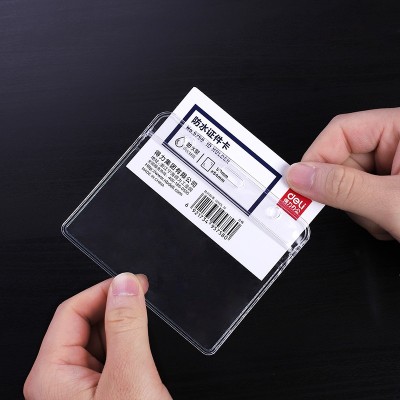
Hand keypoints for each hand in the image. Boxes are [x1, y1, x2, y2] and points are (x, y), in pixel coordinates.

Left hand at [24, 273, 171, 399]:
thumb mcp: (130, 378)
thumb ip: (126, 325)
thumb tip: (125, 284)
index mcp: (52, 375)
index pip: (72, 311)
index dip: (104, 291)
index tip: (132, 283)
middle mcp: (60, 382)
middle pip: (84, 323)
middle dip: (115, 309)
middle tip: (143, 300)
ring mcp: (80, 390)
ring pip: (100, 339)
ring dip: (124, 328)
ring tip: (146, 330)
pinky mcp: (100, 394)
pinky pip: (111, 356)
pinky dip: (129, 345)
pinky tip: (143, 349)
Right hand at [286, 108, 399, 240]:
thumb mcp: (392, 201)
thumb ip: (343, 188)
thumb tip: (300, 176)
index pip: (341, 131)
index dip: (317, 158)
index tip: (300, 184)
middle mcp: (398, 145)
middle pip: (343, 160)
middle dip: (344, 192)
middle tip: (354, 208)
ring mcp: (397, 168)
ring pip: (350, 183)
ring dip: (359, 209)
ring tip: (384, 219)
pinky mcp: (394, 188)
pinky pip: (362, 197)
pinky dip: (369, 215)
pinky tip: (389, 223)